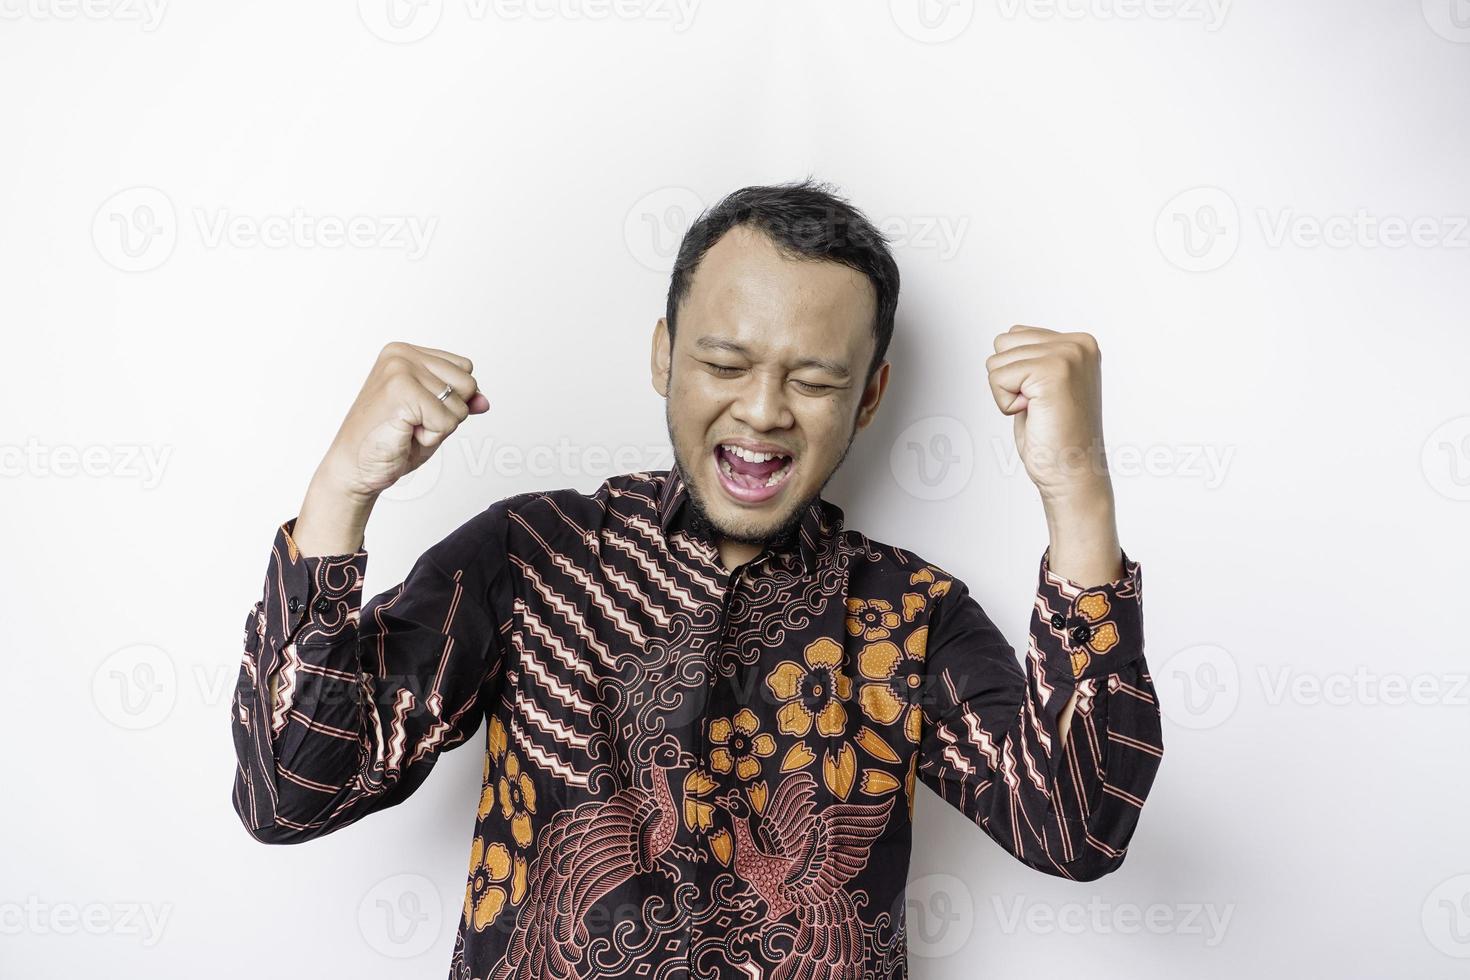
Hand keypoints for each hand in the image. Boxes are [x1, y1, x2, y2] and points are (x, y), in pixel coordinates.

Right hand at [317, 341, 488, 500]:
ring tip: (406, 429)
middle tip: (412, 423)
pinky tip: (403, 436)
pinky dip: (431, 438)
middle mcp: (402, 355)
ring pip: (459, 405)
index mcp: (406, 353)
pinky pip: (446, 421)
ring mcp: (400, 370)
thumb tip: (484, 401)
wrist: (354, 470)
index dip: (452, 400)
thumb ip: (460, 402)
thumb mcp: (433, 418)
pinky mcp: (400, 390)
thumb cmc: (389, 443)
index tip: (418, 412)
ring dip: (438, 427)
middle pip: (468, 384)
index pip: (465, 370)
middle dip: (448, 413)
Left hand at [985, 324, 1109, 505]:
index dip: (1016, 372)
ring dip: (1007, 392)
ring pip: (997, 361)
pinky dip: (1005, 403)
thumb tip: (1006, 337)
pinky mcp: (1052, 371)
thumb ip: (1033, 356)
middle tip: (1039, 406)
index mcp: (1079, 343)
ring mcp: (1068, 355)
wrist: (1072, 473)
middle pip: (1003, 343)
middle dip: (1009, 379)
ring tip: (1038, 410)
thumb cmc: (1056, 436)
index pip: (1015, 335)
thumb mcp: (1044, 384)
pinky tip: (1034, 415)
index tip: (1043, 397)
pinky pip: (997, 377)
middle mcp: (1078, 344)